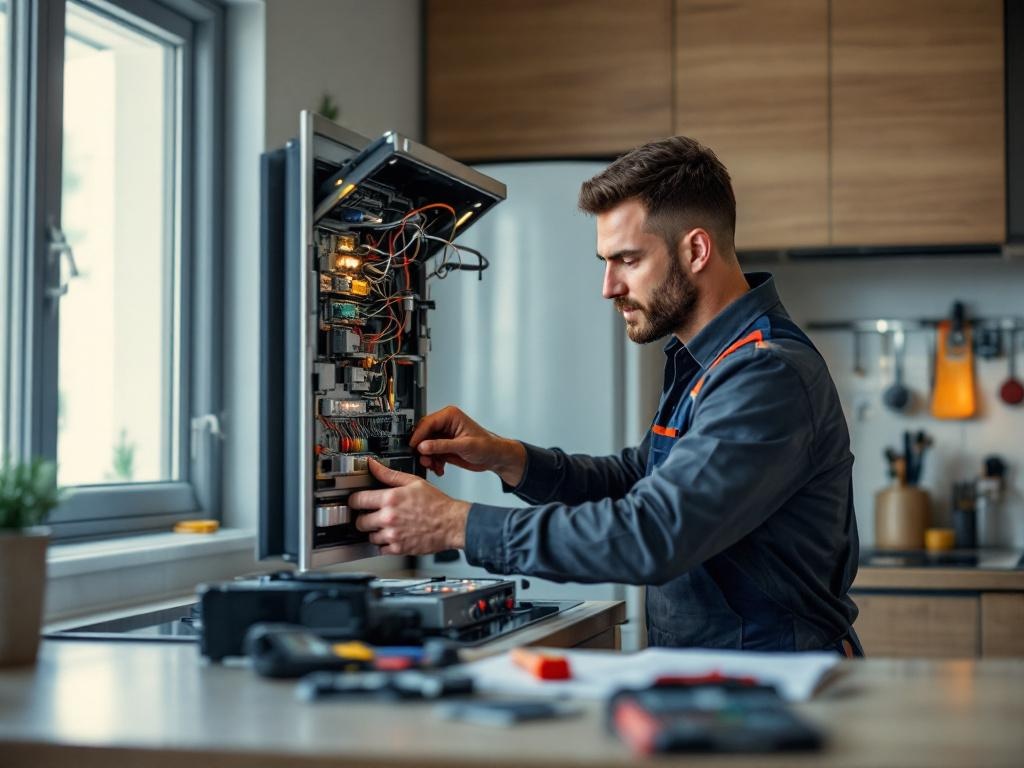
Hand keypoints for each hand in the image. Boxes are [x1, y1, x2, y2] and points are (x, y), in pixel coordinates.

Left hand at [349, 459, 469, 555]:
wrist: (452, 524)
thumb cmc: (436, 504)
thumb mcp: (414, 482)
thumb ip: (390, 474)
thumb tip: (373, 465)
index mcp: (390, 499)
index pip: (357, 500)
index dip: (354, 500)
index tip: (356, 502)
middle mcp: (388, 518)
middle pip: (359, 521)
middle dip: (363, 518)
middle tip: (372, 515)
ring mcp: (392, 535)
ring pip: (369, 536)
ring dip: (375, 532)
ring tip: (386, 526)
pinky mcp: (398, 549)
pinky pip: (380, 549)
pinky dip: (384, 544)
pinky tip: (393, 536)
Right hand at [410, 405, 526, 486]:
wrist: (494, 457)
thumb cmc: (487, 446)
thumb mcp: (464, 446)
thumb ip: (442, 446)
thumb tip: (423, 446)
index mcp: (450, 416)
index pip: (427, 423)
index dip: (418, 435)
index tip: (413, 447)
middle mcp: (445, 424)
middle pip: (423, 434)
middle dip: (422, 449)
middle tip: (424, 460)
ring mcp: (443, 436)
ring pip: (425, 446)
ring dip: (427, 458)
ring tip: (433, 466)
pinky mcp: (444, 447)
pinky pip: (431, 454)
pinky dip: (433, 462)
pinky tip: (439, 468)